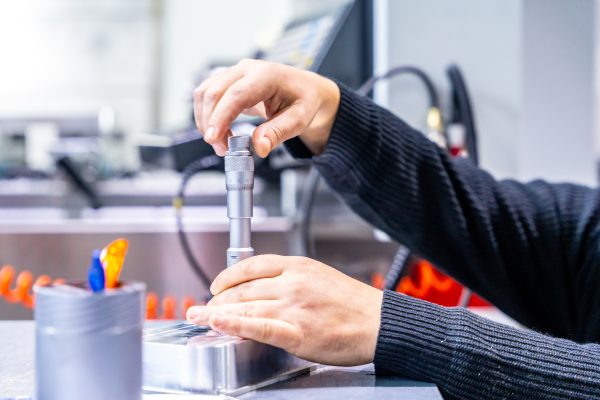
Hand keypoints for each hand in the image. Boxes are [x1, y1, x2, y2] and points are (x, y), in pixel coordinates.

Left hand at [186, 255, 382, 365]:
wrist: (379, 322)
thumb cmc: (354, 303)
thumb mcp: (320, 276)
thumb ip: (291, 278)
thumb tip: (264, 286)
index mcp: (298, 266)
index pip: (251, 265)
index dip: (228, 276)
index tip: (217, 286)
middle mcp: (292, 283)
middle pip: (243, 288)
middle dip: (219, 299)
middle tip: (206, 308)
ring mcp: (293, 308)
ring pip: (246, 307)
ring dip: (218, 313)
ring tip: (201, 317)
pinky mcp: (297, 333)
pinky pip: (259, 327)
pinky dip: (234, 325)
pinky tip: (218, 324)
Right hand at [193, 59, 339, 156]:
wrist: (305, 90)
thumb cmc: (303, 101)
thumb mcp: (299, 120)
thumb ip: (278, 133)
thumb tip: (259, 147)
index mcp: (267, 75)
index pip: (236, 94)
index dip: (220, 116)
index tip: (213, 138)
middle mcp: (247, 69)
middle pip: (214, 92)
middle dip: (211, 123)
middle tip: (221, 149)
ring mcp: (235, 72)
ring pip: (205, 92)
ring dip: (206, 120)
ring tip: (222, 144)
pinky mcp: (228, 80)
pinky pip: (207, 95)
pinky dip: (208, 115)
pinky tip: (220, 132)